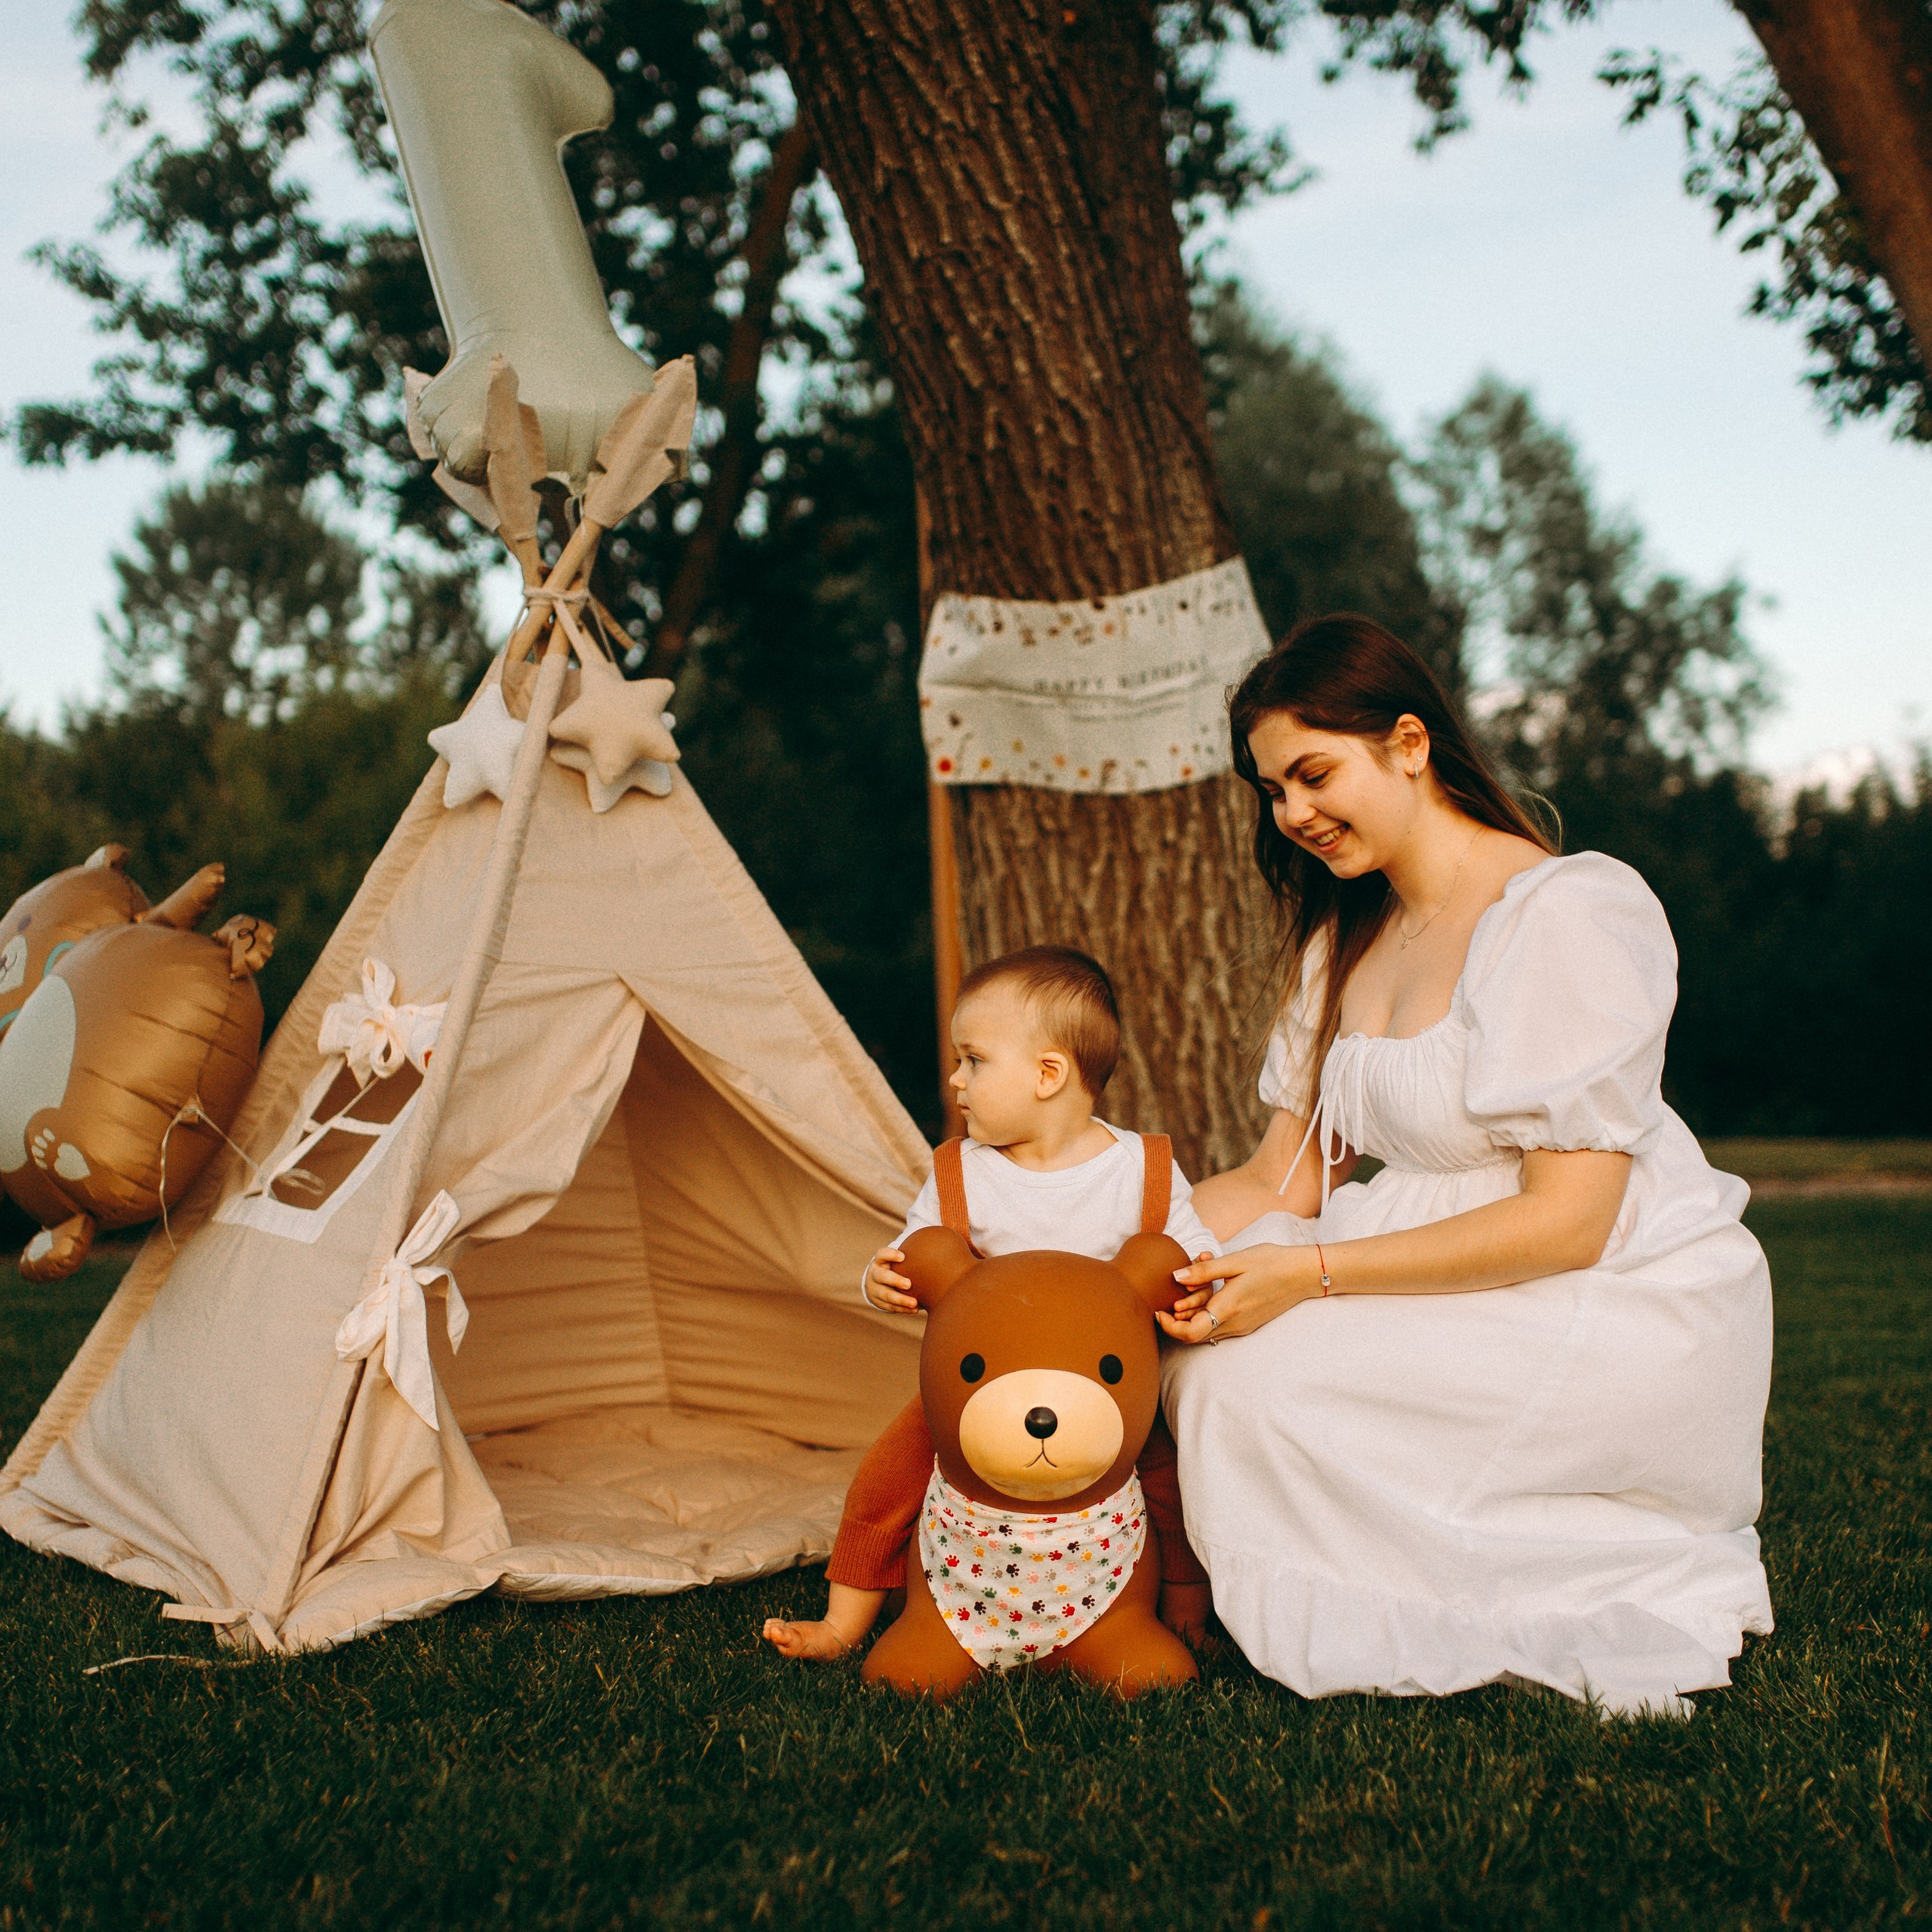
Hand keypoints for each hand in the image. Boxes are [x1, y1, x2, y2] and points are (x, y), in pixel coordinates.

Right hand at [863, 1246, 917, 1312]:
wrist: (877, 1283)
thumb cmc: (896, 1268)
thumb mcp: (898, 1260)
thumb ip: (912, 1255)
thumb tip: (938, 1244)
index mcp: (880, 1261)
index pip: (881, 1254)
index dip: (890, 1255)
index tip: (903, 1257)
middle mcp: (875, 1274)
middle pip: (882, 1276)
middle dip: (895, 1280)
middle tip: (909, 1284)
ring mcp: (875, 1289)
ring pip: (885, 1295)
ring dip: (900, 1299)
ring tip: (914, 1303)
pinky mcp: (878, 1302)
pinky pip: (890, 1307)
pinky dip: (903, 1309)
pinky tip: (915, 1309)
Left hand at [1156, 1243, 1319, 1345]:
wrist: (1303, 1275)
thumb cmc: (1271, 1263)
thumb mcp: (1235, 1261)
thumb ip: (1204, 1271)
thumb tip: (1175, 1276)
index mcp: (1228, 1308)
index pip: (1189, 1333)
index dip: (1169, 1327)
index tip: (1158, 1310)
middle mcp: (1234, 1324)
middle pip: (1194, 1335)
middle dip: (1179, 1316)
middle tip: (1177, 1291)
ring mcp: (1241, 1327)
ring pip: (1206, 1331)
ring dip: (1193, 1313)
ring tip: (1194, 1283)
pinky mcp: (1247, 1324)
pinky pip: (1218, 1326)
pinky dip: (1207, 1312)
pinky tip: (1212, 1288)